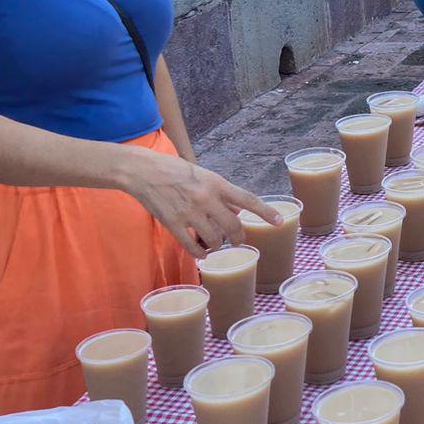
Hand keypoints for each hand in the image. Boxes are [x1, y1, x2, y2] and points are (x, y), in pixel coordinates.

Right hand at [123, 149, 279, 256]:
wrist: (143, 171)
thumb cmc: (175, 170)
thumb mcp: (204, 175)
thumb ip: (221, 192)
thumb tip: (237, 209)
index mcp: (216, 183)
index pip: (247, 199)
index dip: (265, 212)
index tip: (280, 221)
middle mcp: (206, 198)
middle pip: (233, 226)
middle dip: (239, 236)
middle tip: (239, 240)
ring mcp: (190, 212)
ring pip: (215, 239)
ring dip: (219, 245)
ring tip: (216, 243)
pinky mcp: (173, 224)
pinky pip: (192, 246)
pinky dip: (200, 253)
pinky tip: (202, 253)